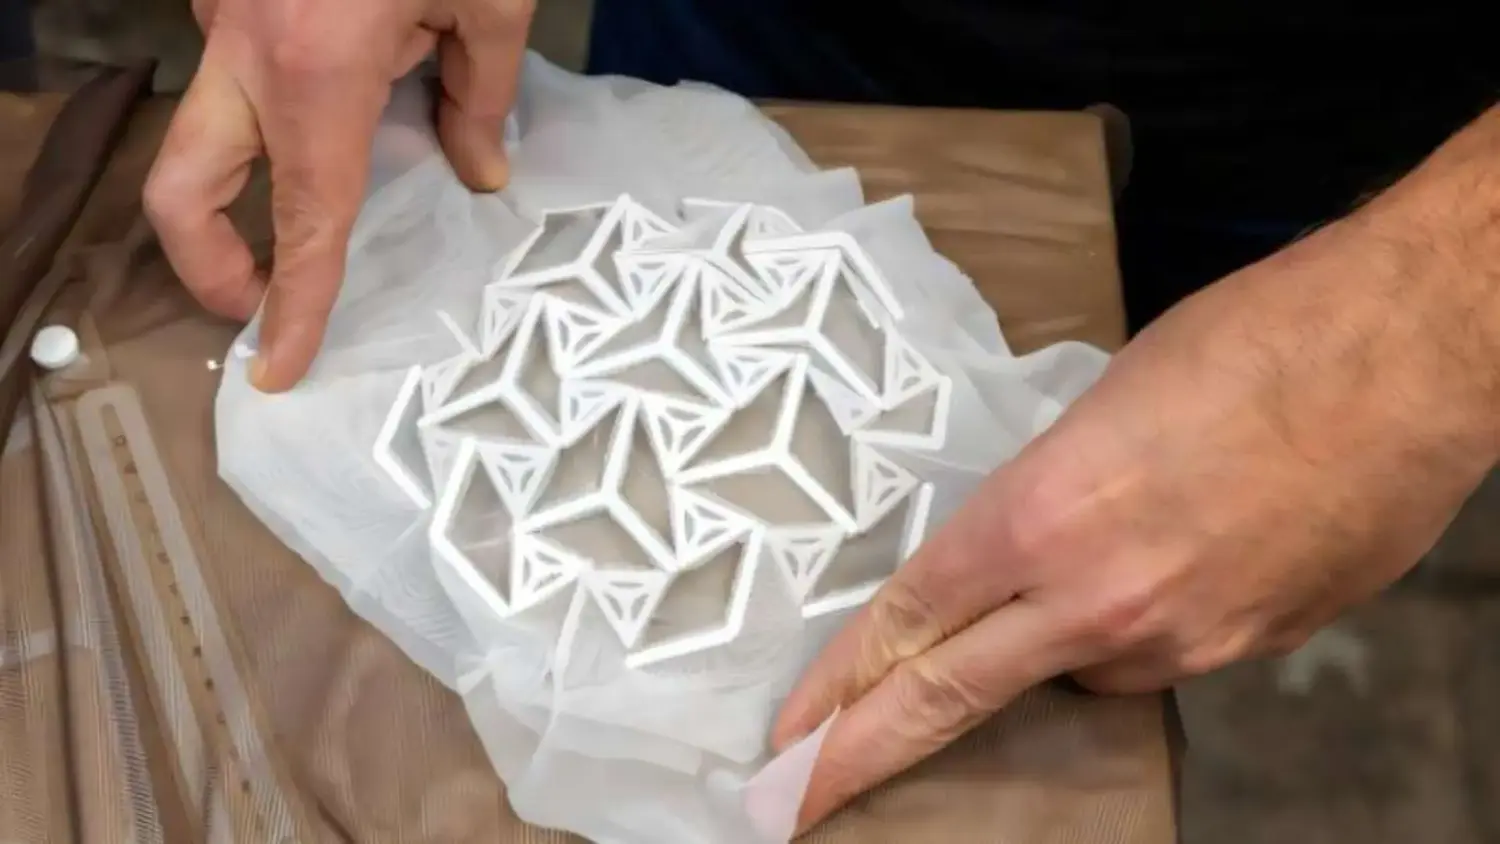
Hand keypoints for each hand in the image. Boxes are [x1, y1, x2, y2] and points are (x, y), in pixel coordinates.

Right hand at [144, 0, 533, 390]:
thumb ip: (482, 90)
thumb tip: (480, 173)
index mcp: (315, 65)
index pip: (303, 216)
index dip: (292, 303)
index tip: (277, 367)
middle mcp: (242, 51)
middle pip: (182, 191)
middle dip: (211, 266)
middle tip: (260, 303)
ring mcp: (219, 16)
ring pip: (192, 136)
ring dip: (229, 195)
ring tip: (290, 227)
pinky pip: (227, 81)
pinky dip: (259, 122)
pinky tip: (328, 111)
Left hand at [771, 149, 1499, 829]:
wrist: (1410, 356)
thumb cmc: (1255, 341)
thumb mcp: (1103, 403)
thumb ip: (1047, 497)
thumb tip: (1029, 544)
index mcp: (1040, 515)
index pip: (908, 618)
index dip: (840, 681)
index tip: (792, 729)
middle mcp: (1096, 597)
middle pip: (947, 693)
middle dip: (862, 751)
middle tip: (794, 796)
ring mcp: (1179, 637)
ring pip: (1075, 673)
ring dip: (1060, 641)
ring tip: (1121, 550)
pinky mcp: (1250, 650)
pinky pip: (1163, 659)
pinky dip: (1147, 627)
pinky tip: (1186, 560)